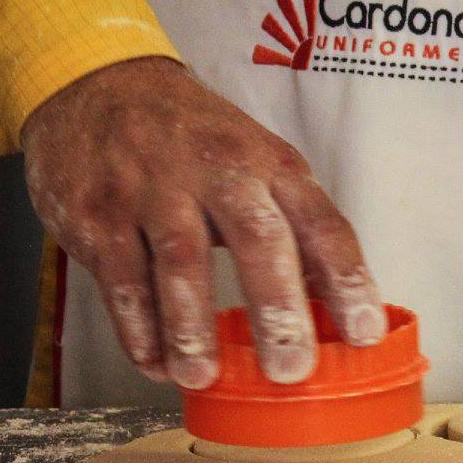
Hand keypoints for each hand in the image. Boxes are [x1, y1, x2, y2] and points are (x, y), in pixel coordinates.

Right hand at [22, 58, 384, 388]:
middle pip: (256, 238)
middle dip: (276, 309)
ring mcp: (151, 190)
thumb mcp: (252, 159)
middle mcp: (214, 170)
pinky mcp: (98, 214)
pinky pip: (121, 280)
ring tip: (204, 378)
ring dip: (193, 329)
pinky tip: (155, 364)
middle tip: (289, 369)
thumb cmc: (191, 136)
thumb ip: (292, 224)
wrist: (97, 85)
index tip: (365, 333)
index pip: (321, 221)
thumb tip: (338, 305)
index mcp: (267, 161)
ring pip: (180, 262)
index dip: (347, 279)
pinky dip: (138, 330)